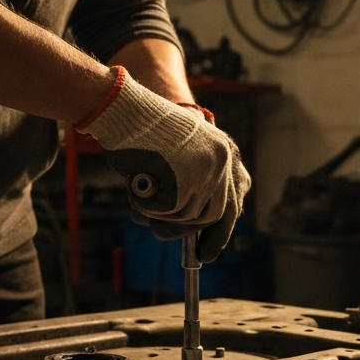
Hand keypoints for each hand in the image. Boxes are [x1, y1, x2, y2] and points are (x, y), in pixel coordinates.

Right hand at [76, 67, 250, 261]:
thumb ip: (193, 180)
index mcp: (225, 150)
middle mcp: (223, 159)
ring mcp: (208, 168)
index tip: (209, 251)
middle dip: (198, 236)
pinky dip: (150, 209)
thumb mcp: (179, 151)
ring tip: (142, 201)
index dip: (222, 229)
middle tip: (184, 249)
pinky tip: (138, 191)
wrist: (125, 107)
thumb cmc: (141, 131)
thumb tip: (194, 227)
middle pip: (217, 215)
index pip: (234, 199)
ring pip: (191, 217)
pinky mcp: (189, 177)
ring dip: (164, 217)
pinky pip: (171, 212)